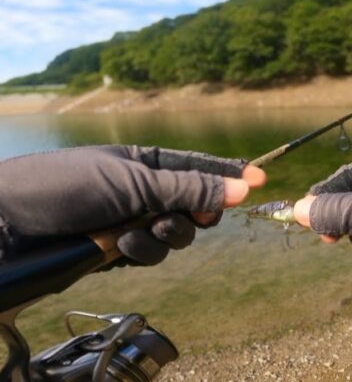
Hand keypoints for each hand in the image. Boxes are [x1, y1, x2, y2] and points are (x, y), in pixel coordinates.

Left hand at [0, 146, 265, 265]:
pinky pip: (152, 254)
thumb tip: (244, 189)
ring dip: (162, 237)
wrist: (11, 223)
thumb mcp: (134, 182)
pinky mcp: (120, 250)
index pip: (200, 166)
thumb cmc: (69, 187)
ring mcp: (133, 221)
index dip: (230, 174)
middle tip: (187, 217)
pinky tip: (116, 247)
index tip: (261, 179)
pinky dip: (140, 252)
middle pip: (195, 207)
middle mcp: (146, 191)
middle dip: (193, 215)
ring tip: (132, 233)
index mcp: (148, 162)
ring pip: (176, 236)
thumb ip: (190, 188)